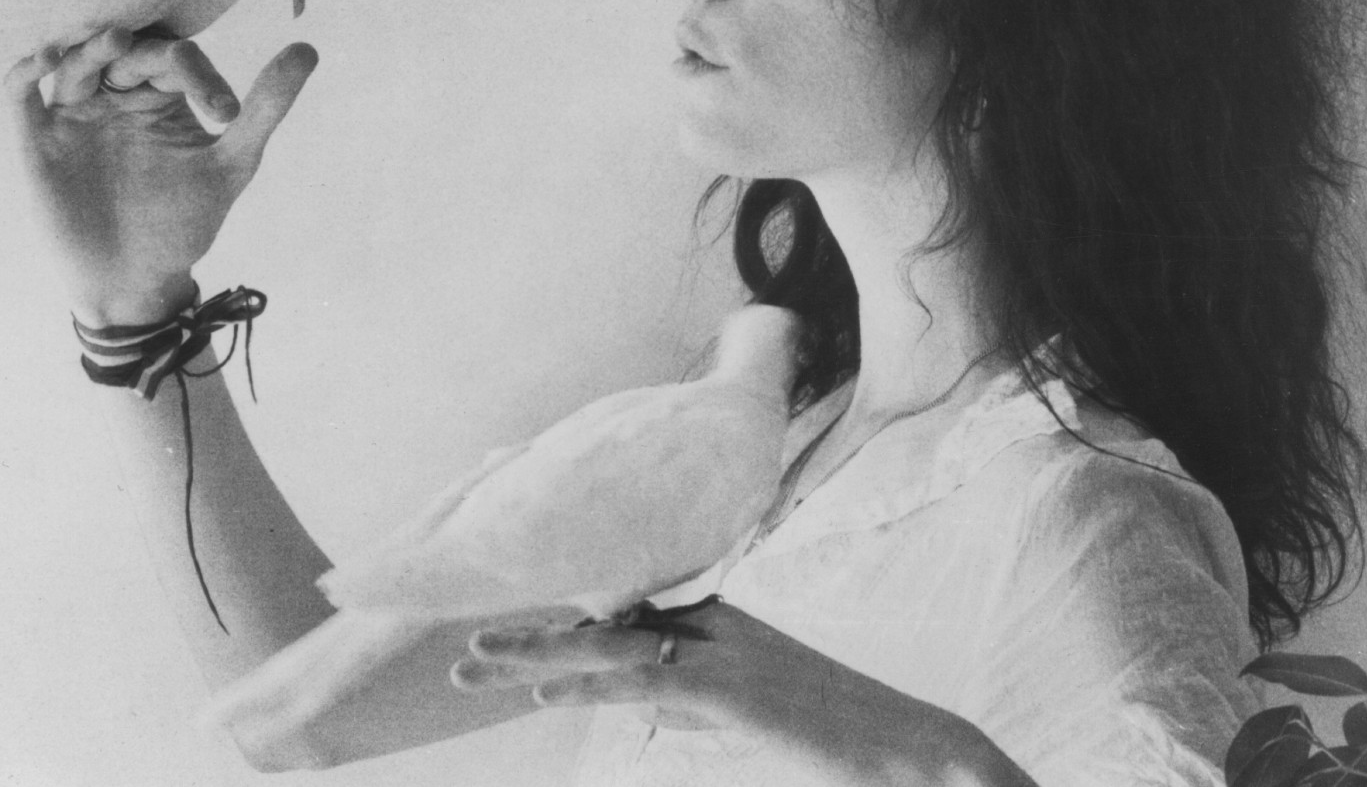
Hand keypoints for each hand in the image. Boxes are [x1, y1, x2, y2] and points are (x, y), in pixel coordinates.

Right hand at [7, 27, 317, 324]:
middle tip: (174, 70)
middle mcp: (116, 96)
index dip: (201, 75)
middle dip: (148, 56)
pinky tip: (42, 60)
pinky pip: (20, 94)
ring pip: (74, 62)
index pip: (177, 59)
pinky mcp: (37, 140)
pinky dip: (25, 71)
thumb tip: (308, 49)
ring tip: (114, 40)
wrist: (138, 281)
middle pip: (124, 52)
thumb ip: (265, 109)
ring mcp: (74, 114)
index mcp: (162, 96)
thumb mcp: (232, 164)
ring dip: (90, 48)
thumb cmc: (184, 221)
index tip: (225, 115)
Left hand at [451, 599, 819, 735]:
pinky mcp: (729, 688)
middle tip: (464, 651)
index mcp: (714, 623)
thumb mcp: (748, 709)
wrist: (902, 745)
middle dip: (529, 639)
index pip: (618, 621)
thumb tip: (646, 703)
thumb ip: (694, 697)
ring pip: (606, 649)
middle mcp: (710, 624)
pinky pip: (644, 685)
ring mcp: (719, 653)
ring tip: (473, 664)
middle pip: (599, 627)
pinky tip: (544, 695)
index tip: (502, 640)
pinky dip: (589, 688)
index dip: (557, 629)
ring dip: (534, 657)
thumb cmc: (830, 730)